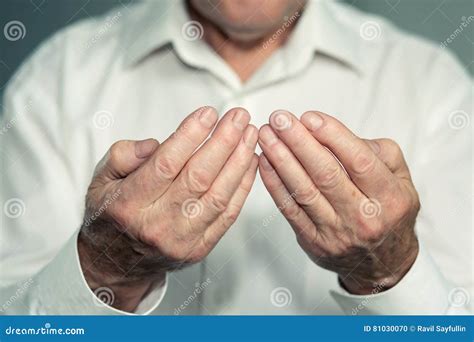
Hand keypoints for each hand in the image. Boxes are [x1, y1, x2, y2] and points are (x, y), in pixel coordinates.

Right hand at [79, 107, 257, 310]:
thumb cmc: (112, 215)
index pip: (166, 164)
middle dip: (224, 142)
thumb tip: (155, 143)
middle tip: (239, 117)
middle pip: (198, 178)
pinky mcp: (199, 249)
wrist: (117, 263)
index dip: (190, 136)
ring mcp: (181, 241)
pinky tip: (249, 162)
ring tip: (249, 135)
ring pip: (218, 196)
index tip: (208, 113)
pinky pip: (228, 215)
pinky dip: (242, 186)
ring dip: (238, 162)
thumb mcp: (100, 179)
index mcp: (127, 204)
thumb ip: (123, 155)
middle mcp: (156, 225)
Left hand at [257, 110, 419, 293]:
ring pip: (304, 191)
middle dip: (298, 142)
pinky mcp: (314, 241)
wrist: (383, 263)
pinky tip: (265, 162)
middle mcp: (364, 218)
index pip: (359, 161)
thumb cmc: (389, 213)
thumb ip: (380, 152)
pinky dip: (274, 183)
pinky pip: (290, 209)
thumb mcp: (402, 180)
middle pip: (326, 174)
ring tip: (267, 136)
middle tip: (279, 119)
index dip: (332, 136)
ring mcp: (337, 233)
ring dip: (281, 160)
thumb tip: (338, 135)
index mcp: (389, 198)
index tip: (309, 117)